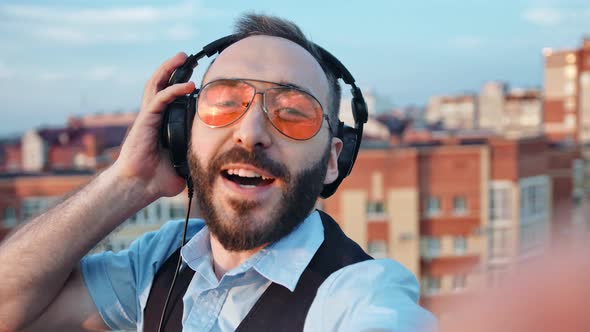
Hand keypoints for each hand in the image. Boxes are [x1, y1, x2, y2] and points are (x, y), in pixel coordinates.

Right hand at [113, 53, 195, 198]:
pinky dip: (174, 90)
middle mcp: (154, 116)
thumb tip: (220, 161)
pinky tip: (188, 85)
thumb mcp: (186, 164)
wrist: (139, 186)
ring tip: (182, 57)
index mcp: (163, 124)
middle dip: (174, 69)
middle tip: (187, 57)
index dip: (182, 85)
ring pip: (157, 85)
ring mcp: (148, 117)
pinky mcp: (145, 120)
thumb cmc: (159, 178)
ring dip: (169, 69)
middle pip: (162, 85)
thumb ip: (199, 157)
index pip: (173, 98)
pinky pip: (160, 99)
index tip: (199, 78)